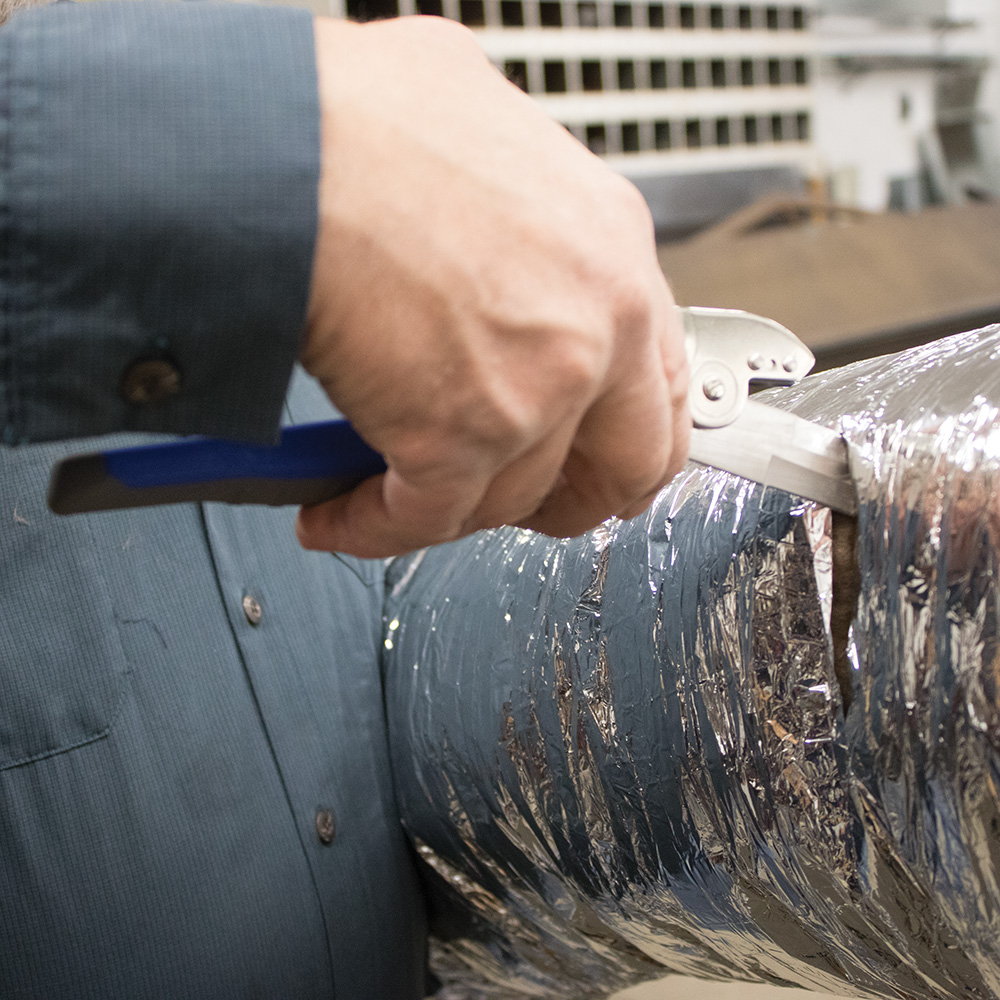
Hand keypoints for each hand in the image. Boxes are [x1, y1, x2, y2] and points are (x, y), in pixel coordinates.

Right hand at [297, 15, 689, 557]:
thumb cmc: (358, 119)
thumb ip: (513, 187)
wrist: (278, 146)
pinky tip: (335, 513)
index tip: (599, 458)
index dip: (628, 435)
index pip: (661, 381)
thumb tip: (487, 206)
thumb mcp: (480, 121)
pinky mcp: (455, 439)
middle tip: (533, 505)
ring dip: (453, 507)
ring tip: (399, 490)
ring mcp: (534, 391)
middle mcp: (595, 327)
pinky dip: (371, 527)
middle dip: (577, 499)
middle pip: (628, 463)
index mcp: (612, 250)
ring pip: (511, 498)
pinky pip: (422, 519)